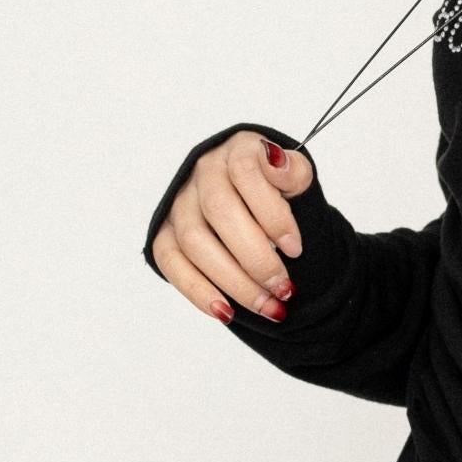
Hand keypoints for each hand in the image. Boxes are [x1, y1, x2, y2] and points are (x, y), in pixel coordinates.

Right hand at [149, 131, 314, 325]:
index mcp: (238, 150)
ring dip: (234, 282)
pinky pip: (171, 263)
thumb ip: (294, 172)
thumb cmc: (277, 191)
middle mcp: (202, 172)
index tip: (295, 248)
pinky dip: (198, 291)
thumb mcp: (297, 179)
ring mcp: (180, 204)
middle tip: (285, 288)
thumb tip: (276, 163)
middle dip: (257, 259)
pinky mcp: (165, 233)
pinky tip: (226, 312)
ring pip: (196, 243)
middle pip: (220, 212)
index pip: (247, 172)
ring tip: (268, 306)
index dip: (272, 213)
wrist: (254, 202)